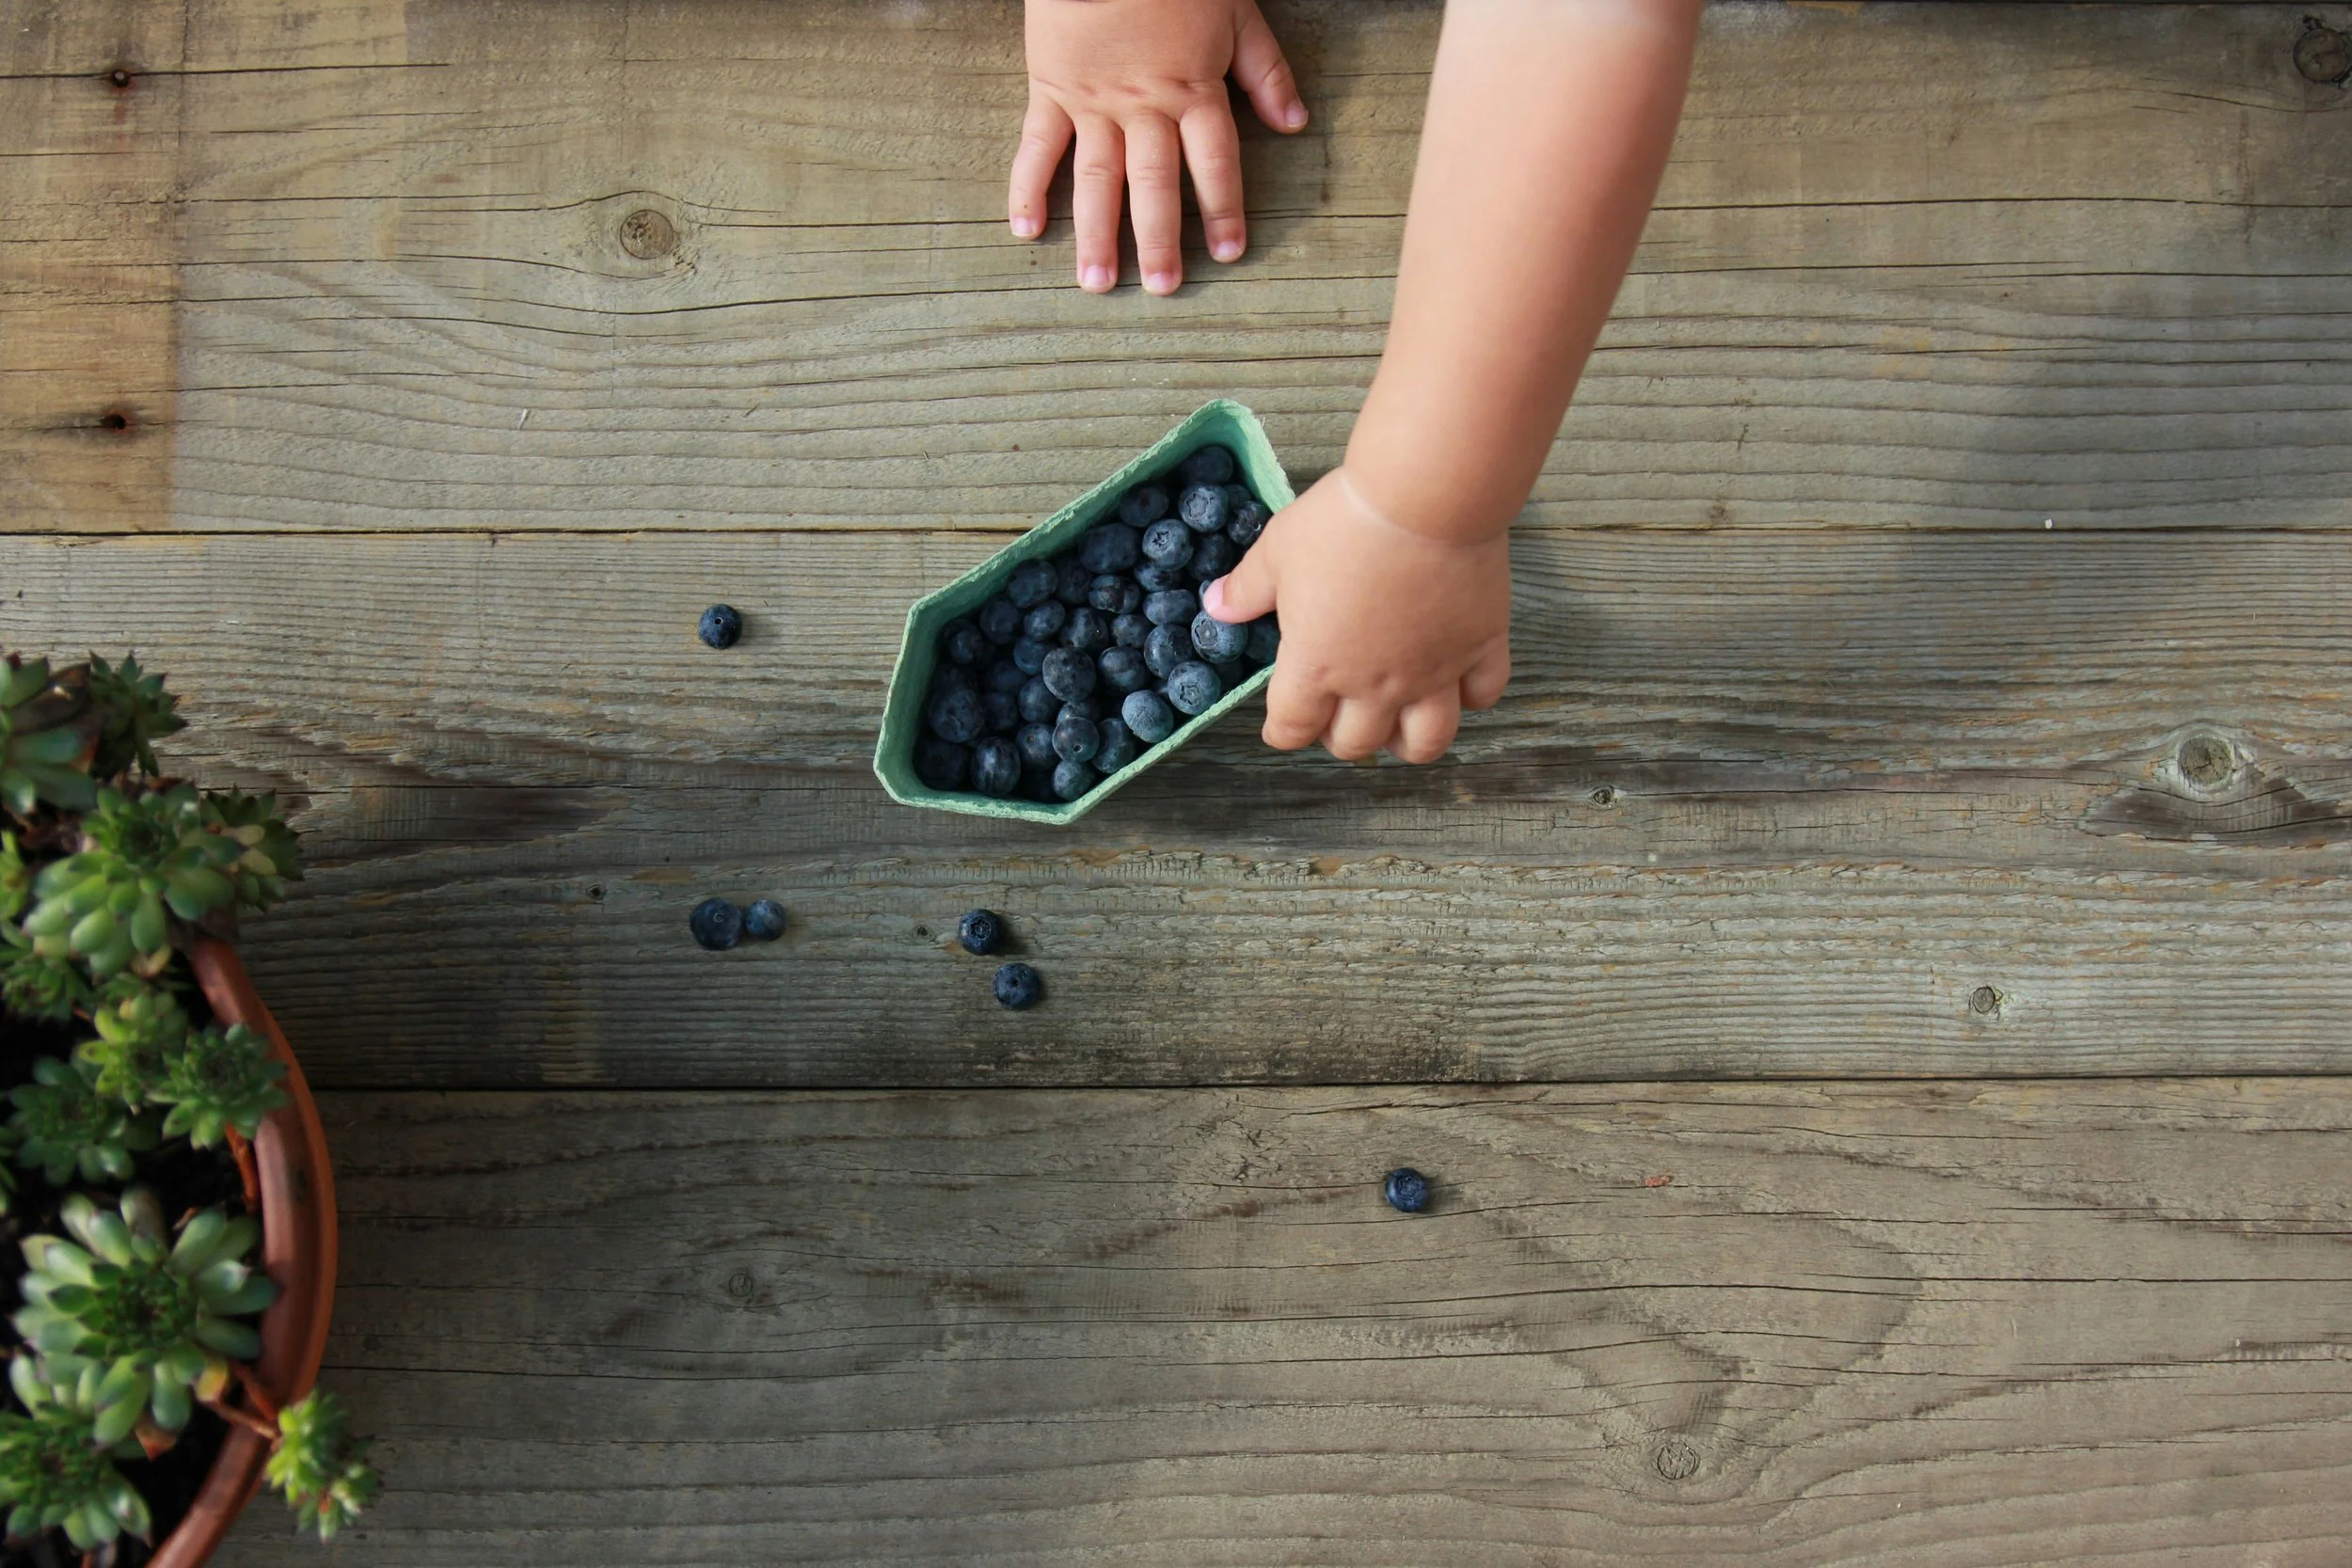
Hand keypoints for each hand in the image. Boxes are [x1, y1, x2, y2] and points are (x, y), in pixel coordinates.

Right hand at [1012, 0, 1308, 294]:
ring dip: (1096, 233)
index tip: (1227, 252)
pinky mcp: (1050, 89)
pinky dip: (1027, 187)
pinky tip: (1027, 230)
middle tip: (1162, 288)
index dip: (1222, 208)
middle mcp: (1142, 106)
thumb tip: (1295, 122)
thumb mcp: (1235, 10)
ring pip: (1095, 177)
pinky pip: (1037, 146)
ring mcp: (1092, 102)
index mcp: (1192, 88)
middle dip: (1159, 239)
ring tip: (1097, 282)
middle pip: (1153, 183)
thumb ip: (1264, 69)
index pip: (1213, 161)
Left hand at [1203, 469, 1511, 762]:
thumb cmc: (1344, 521)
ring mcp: (1433, 671)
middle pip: (1356, 743)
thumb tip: (1216, 606)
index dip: (1284, 731)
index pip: (1293, 728)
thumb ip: (1247, 587)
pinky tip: (1458, 682)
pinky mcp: (1480, 646)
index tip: (1283, 725)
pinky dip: (1470, 697)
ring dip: (1408, 743)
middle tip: (1338, 714)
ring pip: (1426, 741)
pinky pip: (1483, 694)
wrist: (1425, 497)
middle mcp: (1375, 684)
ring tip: (1398, 723)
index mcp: (1317, 665)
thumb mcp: (1278, 548)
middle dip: (1341, 738)